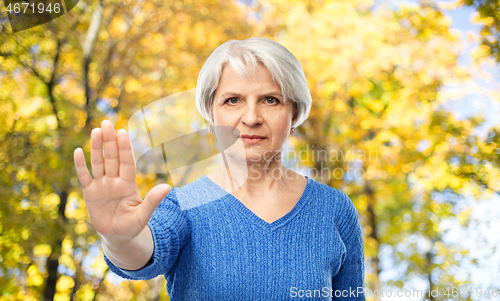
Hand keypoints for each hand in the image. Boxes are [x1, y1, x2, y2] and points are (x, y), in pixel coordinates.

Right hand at [73, 120, 170, 242]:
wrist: (118, 237)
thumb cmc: (133, 225)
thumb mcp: (143, 215)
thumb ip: (153, 201)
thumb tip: (168, 187)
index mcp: (128, 184)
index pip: (126, 162)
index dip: (124, 148)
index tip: (123, 132)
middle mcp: (114, 181)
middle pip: (111, 158)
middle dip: (109, 141)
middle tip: (107, 123)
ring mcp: (101, 186)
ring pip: (98, 163)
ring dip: (96, 148)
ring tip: (96, 131)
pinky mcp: (89, 193)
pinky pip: (84, 176)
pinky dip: (81, 165)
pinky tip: (79, 151)